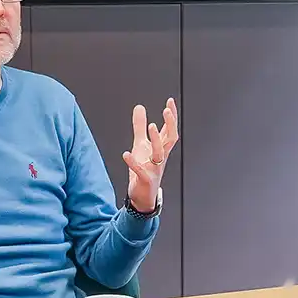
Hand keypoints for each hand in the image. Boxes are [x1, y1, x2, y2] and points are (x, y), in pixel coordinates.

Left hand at [123, 99, 179, 213]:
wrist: (143, 196)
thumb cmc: (144, 170)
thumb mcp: (140, 145)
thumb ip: (139, 126)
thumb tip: (139, 107)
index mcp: (160, 148)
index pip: (169, 130)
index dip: (171, 117)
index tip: (170, 102)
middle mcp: (160, 157)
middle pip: (170, 139)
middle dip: (170, 125)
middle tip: (166, 111)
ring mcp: (154, 168)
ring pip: (160, 153)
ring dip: (156, 140)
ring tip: (151, 126)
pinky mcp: (146, 179)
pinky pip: (141, 170)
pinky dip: (134, 163)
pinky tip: (126, 154)